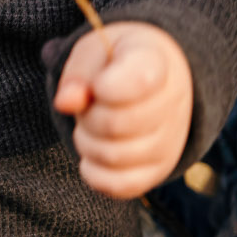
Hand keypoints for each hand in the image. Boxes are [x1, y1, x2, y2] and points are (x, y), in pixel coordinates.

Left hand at [51, 21, 193, 198]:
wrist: (153, 80)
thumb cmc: (116, 62)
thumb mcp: (95, 50)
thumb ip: (79, 71)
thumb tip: (65, 103)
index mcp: (155, 63)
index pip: (137, 81)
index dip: (104, 87)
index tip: (99, 83)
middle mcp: (172, 104)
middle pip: (115, 124)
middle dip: (88, 116)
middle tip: (89, 105)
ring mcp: (170, 141)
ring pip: (112, 157)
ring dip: (86, 142)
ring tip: (92, 125)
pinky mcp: (158, 170)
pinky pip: (119, 186)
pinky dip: (94, 171)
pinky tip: (94, 150)